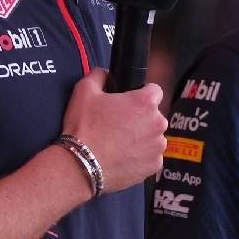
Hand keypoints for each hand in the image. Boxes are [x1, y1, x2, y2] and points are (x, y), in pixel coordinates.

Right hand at [61, 67, 166, 192]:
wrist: (81, 165)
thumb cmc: (84, 127)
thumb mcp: (84, 90)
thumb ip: (99, 75)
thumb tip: (105, 73)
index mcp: (145, 102)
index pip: (155, 91)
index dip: (141, 95)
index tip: (129, 103)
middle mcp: (158, 122)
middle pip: (154, 115)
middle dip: (141, 118)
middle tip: (119, 126)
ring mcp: (158, 146)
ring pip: (154, 137)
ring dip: (142, 138)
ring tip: (119, 144)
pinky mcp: (154, 165)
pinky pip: (151, 157)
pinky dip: (141, 157)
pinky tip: (123, 157)